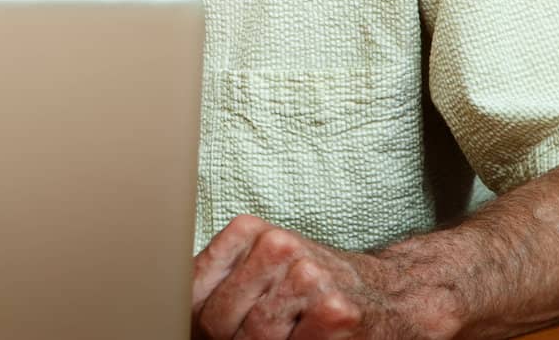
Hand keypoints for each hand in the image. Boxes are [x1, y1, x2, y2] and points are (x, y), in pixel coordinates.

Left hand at [191, 215, 429, 339]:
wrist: (390, 294)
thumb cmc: (315, 286)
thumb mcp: (262, 267)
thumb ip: (220, 280)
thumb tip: (168, 307)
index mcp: (250, 230)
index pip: (193, 288)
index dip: (190, 322)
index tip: (198, 332)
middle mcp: (278, 247)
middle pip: (219, 319)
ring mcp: (308, 278)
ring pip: (253, 338)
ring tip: (278, 337)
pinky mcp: (335, 312)